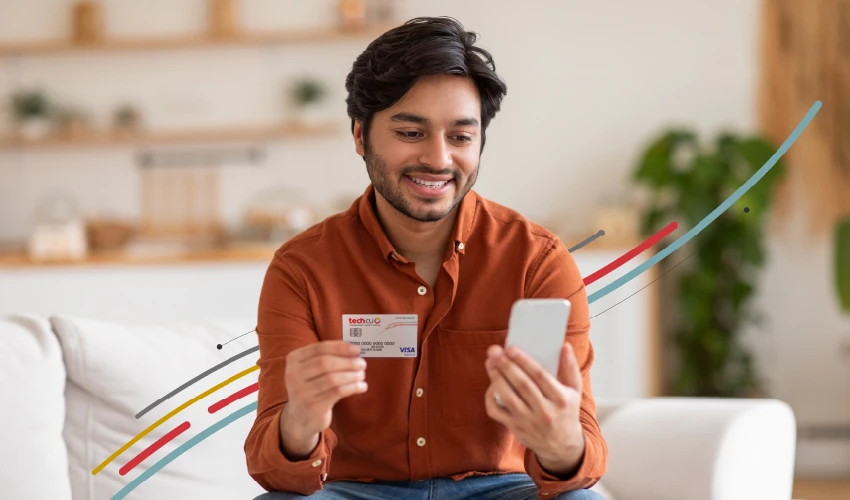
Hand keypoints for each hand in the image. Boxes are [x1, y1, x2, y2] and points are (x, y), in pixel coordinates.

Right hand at [281, 341, 366, 452]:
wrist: (301, 417)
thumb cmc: (312, 386)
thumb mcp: (312, 370)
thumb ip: (328, 357)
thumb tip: (354, 350)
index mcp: (293, 360)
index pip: (319, 348)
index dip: (340, 347)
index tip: (357, 349)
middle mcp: (293, 375)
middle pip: (325, 363)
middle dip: (348, 362)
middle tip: (362, 364)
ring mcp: (301, 392)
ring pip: (332, 379)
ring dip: (352, 375)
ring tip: (361, 375)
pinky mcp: (312, 407)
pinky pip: (337, 393)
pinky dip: (353, 387)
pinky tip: (361, 387)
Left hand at [484, 341, 585, 476]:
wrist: (562, 446)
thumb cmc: (566, 411)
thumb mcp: (574, 390)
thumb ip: (569, 367)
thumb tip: (564, 346)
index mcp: (561, 400)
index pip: (541, 377)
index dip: (525, 361)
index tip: (511, 348)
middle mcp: (545, 412)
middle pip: (522, 385)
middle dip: (506, 366)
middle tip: (495, 351)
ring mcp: (528, 422)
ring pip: (508, 397)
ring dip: (496, 378)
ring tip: (490, 362)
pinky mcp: (515, 428)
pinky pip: (497, 412)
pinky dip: (490, 397)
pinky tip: (492, 384)